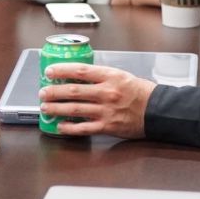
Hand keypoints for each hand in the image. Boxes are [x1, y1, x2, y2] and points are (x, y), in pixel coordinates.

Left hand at [39, 63, 155, 137]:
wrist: (156, 111)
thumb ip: (102, 76)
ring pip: (74, 109)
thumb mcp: (122, 76)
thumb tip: (79, 76)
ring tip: (45, 107)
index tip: (50, 71)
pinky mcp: (107, 127)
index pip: (81, 71)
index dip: (62, 70)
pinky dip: (69, 127)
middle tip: (42, 92)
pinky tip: (60, 126)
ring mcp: (106, 111)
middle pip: (73, 91)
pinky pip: (83, 128)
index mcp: (110, 77)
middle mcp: (106, 93)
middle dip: (54, 91)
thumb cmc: (140, 92)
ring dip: (56, 108)